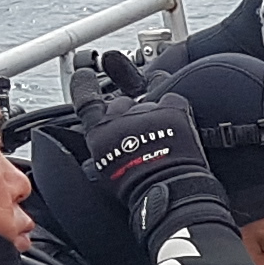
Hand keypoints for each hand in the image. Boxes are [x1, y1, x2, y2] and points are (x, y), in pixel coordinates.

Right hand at [74, 88, 224, 241]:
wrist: (167, 190)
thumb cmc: (136, 189)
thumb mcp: (106, 172)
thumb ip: (103, 151)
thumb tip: (102, 150)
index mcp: (100, 133)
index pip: (86, 102)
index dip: (85, 86)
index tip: (85, 74)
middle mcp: (120, 117)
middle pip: (121, 101)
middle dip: (129, 109)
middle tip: (141, 124)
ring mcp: (146, 110)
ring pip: (149, 94)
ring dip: (154, 106)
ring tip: (162, 119)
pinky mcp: (172, 109)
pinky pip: (172, 98)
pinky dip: (175, 108)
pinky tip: (178, 122)